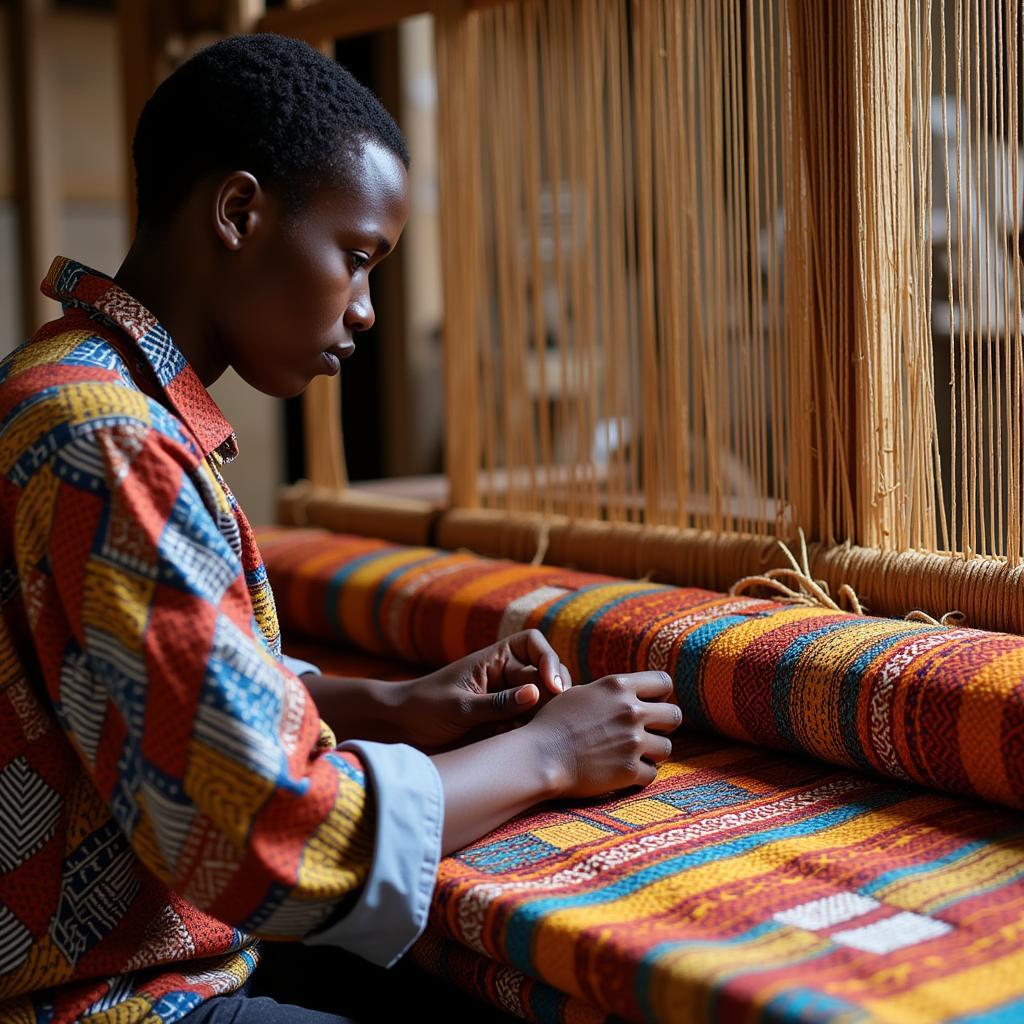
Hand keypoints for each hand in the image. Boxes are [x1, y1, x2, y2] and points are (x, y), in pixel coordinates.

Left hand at [396, 629, 571, 749]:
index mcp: (494, 659)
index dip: (549, 659)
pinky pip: (529, 723)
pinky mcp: (504, 722)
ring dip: (542, 716)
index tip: (553, 685)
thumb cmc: (424, 708)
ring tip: (529, 733)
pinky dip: (530, 733)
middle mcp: (505, 676)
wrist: (401, 729)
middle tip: (548, 717)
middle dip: (552, 694)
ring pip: (541, 701)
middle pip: (545, 675)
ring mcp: (506, 699)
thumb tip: (537, 693)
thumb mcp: (459, 707)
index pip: (534, 644)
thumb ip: (498, 703)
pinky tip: (518, 745)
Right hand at [526, 671, 681, 797]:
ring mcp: (632, 741)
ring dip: (652, 752)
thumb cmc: (553, 723)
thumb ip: (611, 692)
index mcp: (618, 686)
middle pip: (674, 715)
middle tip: (646, 732)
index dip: (660, 694)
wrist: (540, 756)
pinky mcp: (629, 770)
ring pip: (667, 747)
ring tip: (631, 754)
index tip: (651, 704)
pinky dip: (640, 775)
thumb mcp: (582, 693)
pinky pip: (652, 773)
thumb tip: (631, 693)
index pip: (664, 682)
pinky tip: (623, 772)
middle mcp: (630, 710)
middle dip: (663, 725)